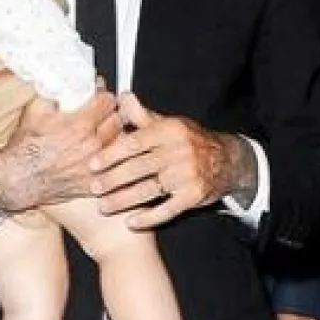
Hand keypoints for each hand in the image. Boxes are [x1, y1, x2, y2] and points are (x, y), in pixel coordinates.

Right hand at [0, 89, 121, 214]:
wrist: (15, 181)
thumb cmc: (23, 150)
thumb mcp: (35, 111)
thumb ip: (54, 93)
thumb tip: (66, 84)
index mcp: (80, 126)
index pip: (109, 102)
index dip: (104, 97)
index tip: (101, 98)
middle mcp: (91, 147)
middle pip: (118, 121)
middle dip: (111, 115)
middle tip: (103, 115)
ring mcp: (94, 168)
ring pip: (119, 145)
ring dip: (114, 137)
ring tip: (102, 136)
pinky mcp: (92, 185)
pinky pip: (111, 169)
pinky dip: (108, 162)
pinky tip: (99, 158)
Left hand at [89, 91, 256, 230]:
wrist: (226, 161)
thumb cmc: (189, 141)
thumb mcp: (168, 124)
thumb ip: (142, 115)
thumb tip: (121, 97)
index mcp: (170, 131)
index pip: (136, 142)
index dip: (112, 154)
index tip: (92, 163)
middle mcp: (179, 151)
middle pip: (140, 167)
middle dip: (113, 179)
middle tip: (93, 188)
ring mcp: (188, 175)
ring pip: (150, 190)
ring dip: (124, 200)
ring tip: (104, 206)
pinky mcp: (194, 196)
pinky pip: (167, 210)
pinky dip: (148, 218)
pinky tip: (131, 222)